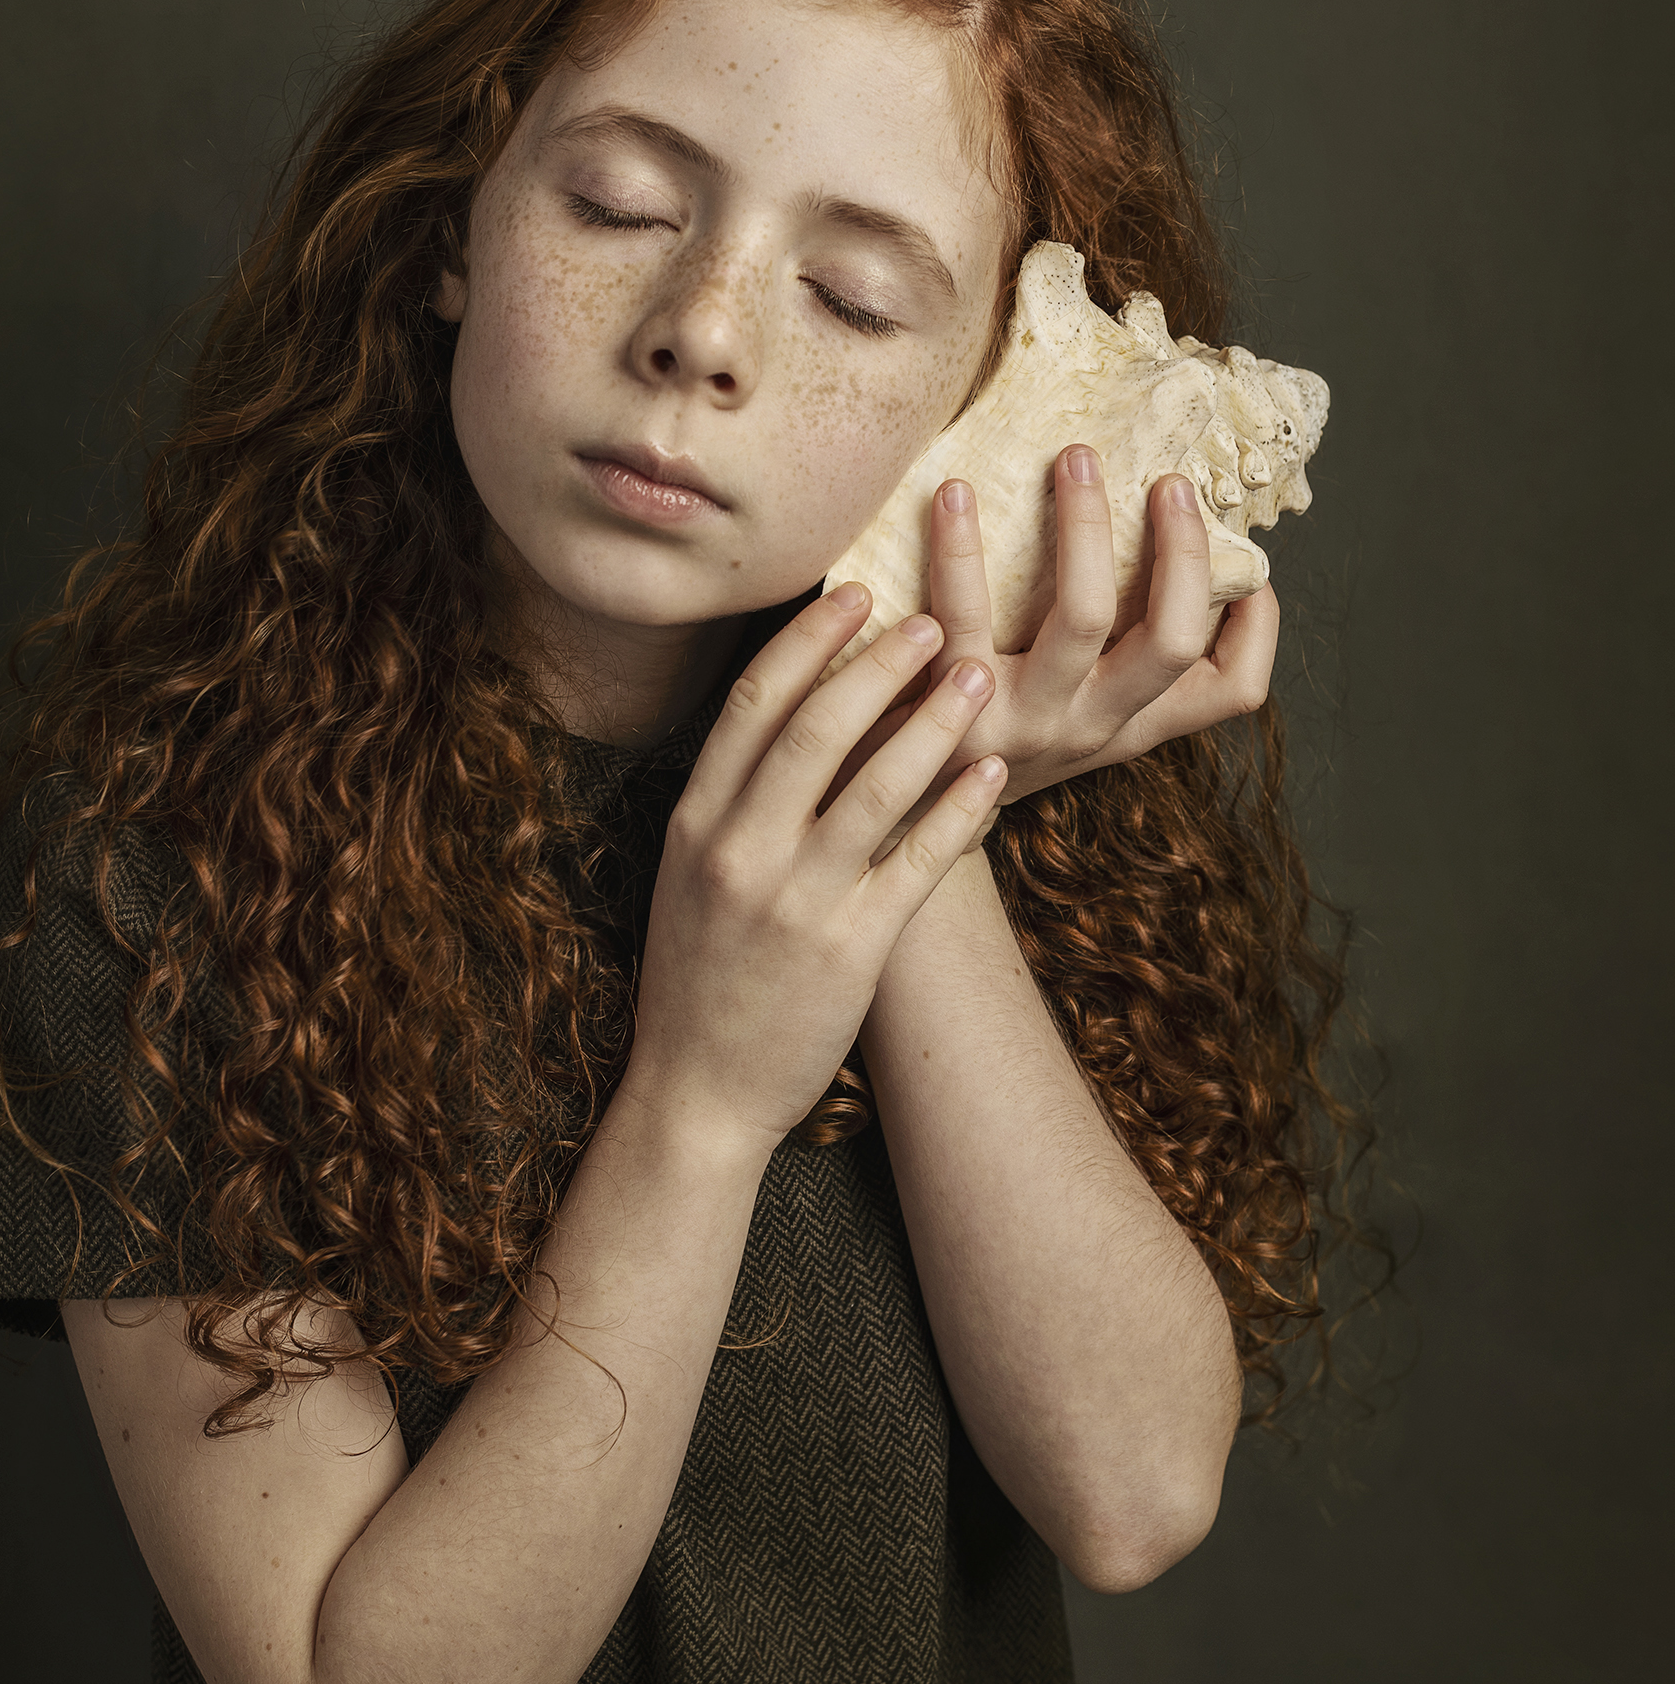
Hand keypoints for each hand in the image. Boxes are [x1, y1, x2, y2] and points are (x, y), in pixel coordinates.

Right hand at [628, 586, 1006, 1150]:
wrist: (697, 1092)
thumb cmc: (699, 976)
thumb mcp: (689, 874)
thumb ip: (731, 799)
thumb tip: (795, 714)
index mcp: (695, 821)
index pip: (752, 703)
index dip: (808, 640)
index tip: (853, 592)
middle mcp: (739, 850)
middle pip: (818, 727)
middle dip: (881, 662)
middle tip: (932, 620)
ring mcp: (795, 900)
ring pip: (878, 785)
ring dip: (935, 721)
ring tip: (979, 677)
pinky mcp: (850, 950)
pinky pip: (918, 862)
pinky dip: (960, 811)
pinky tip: (995, 775)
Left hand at [846, 448, 1279, 841]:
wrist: (885, 813)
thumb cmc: (980, 734)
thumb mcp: (1064, 715)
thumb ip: (1106, 659)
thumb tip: (1156, 552)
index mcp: (1126, 724)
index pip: (1232, 691)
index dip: (1258, 628)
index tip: (1250, 566)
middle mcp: (1089, 727)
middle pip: (1172, 640)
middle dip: (1182, 551)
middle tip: (1169, 481)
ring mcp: (1023, 722)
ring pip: (1085, 616)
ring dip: (1085, 528)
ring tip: (1075, 457)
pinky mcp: (947, 708)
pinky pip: (962, 614)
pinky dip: (958, 550)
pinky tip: (952, 494)